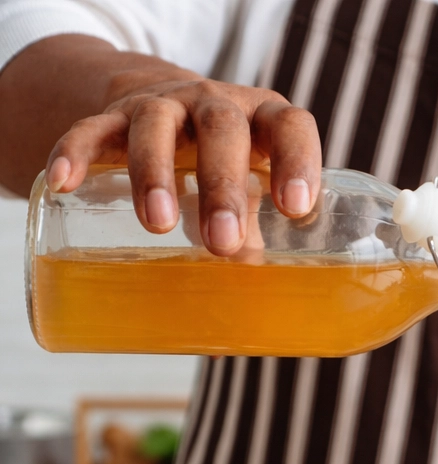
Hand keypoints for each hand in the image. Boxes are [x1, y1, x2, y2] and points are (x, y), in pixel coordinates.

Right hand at [44, 70, 320, 255]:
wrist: (166, 111)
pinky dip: (76, 151)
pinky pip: (91, 128)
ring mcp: (163, 105)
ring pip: (155, 127)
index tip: (295, 208)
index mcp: (263, 122)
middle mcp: (215, 104)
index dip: (297, 162)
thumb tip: (258, 311)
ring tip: (158, 224)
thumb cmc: (227, 167)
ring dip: (155, 173)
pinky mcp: (113, 115)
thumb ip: (258, 238)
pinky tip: (66, 181)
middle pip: (222, 130)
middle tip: (223, 242)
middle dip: (222, 186)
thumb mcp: (250, 192)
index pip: (289, 127)